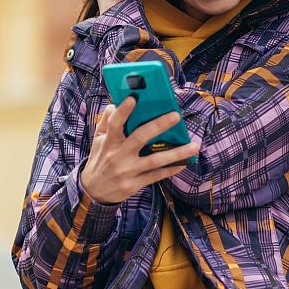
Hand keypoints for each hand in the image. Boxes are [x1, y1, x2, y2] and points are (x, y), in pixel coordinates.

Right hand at [79, 96, 199, 204]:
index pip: (115, 124)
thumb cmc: (99, 160)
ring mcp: (128, 171)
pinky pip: (156, 176)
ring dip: (176, 153)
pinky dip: (171, 169)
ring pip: (154, 160)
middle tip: (175, 116)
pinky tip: (184, 163)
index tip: (133, 98)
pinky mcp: (135, 184)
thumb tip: (114, 105)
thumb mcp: (98, 141)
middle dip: (158, 126)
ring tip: (194, 146)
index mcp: (109, 142)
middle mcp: (118, 155)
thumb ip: (106, 122)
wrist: (94, 190)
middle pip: (140, 138)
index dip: (123, 111)